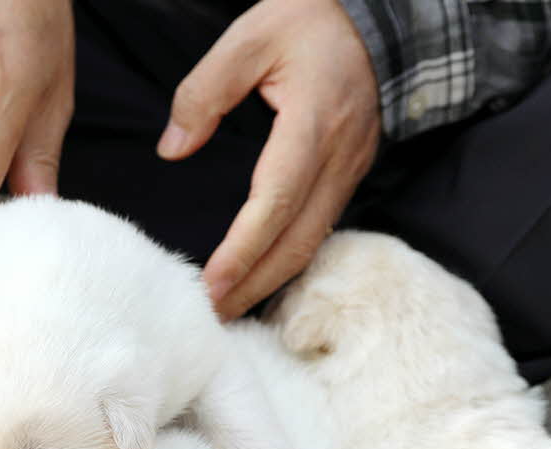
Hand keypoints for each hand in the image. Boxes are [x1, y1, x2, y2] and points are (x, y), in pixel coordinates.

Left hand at [158, 0, 379, 318]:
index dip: (243, 250)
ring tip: (227, 308)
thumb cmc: (310, 20)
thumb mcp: (250, 37)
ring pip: (311, 242)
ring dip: (269, 281)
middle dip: (253, 285)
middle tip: (209, 317)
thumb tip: (173, 147)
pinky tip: (257, 277)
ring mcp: (350, 169)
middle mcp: (339, 158)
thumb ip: (205, 91)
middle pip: (296, 240)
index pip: (275, 202)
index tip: (210, 284)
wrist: (377, 17)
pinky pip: (319, 227)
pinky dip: (287, 259)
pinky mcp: (349, 173)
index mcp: (313, 124)